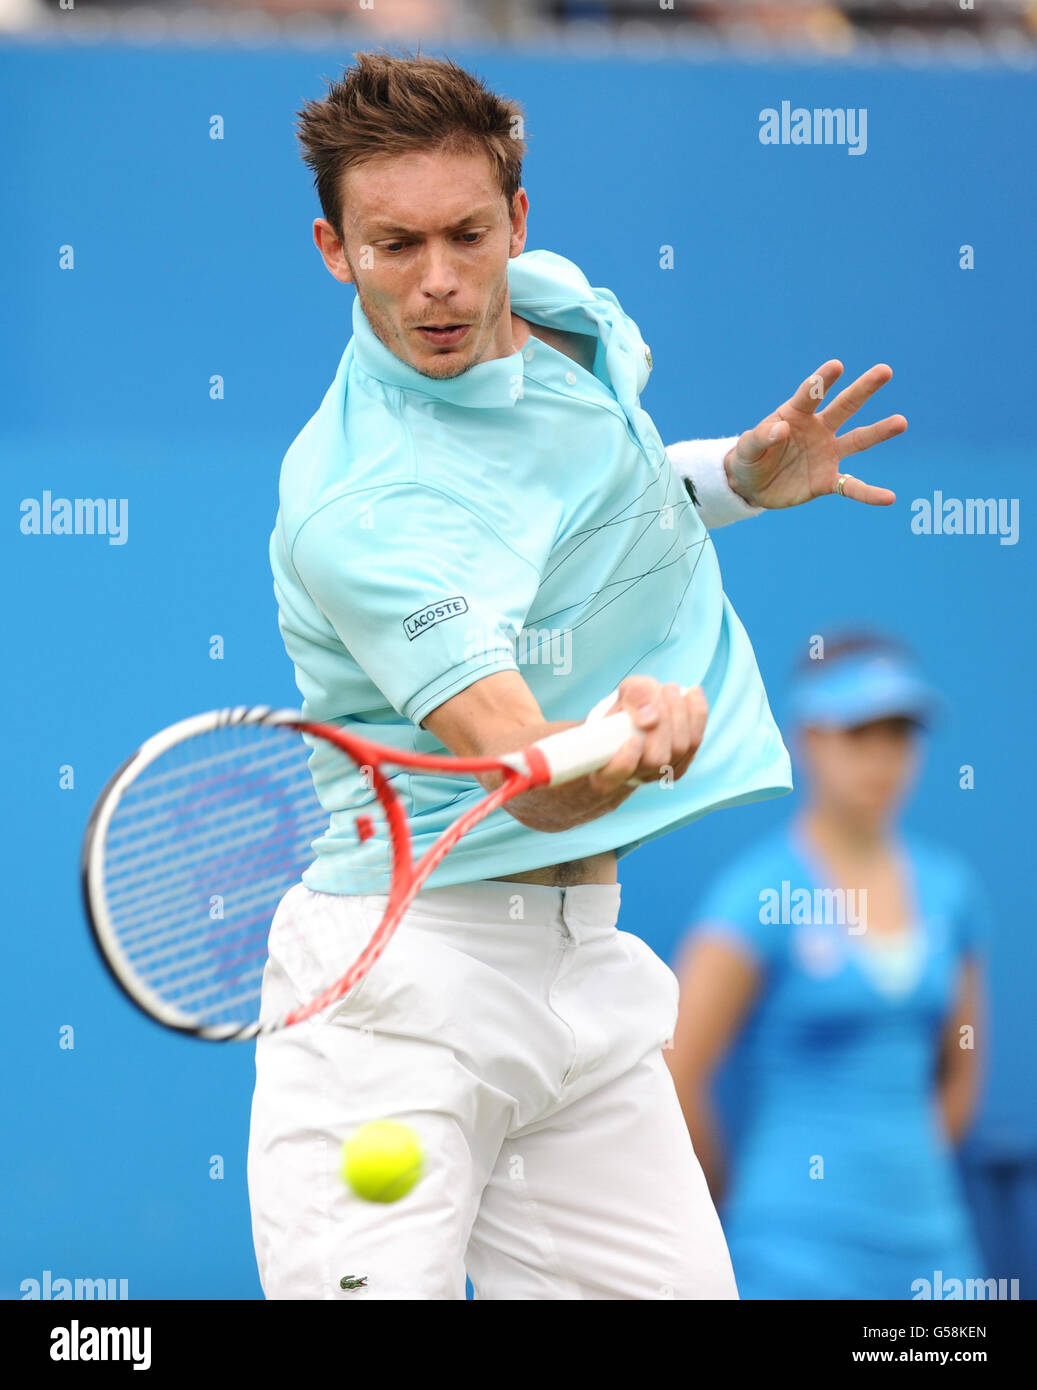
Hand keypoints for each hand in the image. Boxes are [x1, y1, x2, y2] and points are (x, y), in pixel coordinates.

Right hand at [589, 677, 707, 794]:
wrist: (636, 724)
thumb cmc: (622, 712)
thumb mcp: (621, 696)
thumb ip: (633, 698)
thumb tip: (649, 717)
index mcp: (602, 771)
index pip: (610, 778)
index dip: (623, 763)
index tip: (633, 740)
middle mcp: (630, 779)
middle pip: (655, 759)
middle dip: (663, 720)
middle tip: (661, 690)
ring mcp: (657, 776)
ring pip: (679, 749)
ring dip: (679, 712)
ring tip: (669, 689)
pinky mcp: (679, 767)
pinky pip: (695, 742)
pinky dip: (696, 714)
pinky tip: (692, 693)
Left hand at [723, 360, 906, 509]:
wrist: (752, 485)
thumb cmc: (750, 457)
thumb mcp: (747, 447)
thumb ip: (761, 436)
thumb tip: (781, 428)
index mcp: (795, 414)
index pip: (811, 394)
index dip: (822, 381)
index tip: (837, 365)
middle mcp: (818, 429)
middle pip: (844, 406)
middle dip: (863, 389)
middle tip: (885, 371)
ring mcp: (826, 454)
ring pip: (857, 440)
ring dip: (879, 432)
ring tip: (901, 421)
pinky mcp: (827, 480)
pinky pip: (852, 487)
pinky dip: (869, 493)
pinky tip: (889, 498)